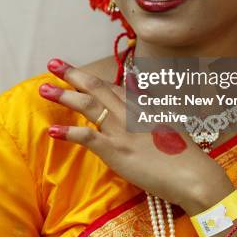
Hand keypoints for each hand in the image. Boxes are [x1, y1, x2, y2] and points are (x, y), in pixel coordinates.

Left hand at [40, 58, 232, 212]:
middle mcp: (130, 112)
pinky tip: (52, 130)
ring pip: (88, 106)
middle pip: (96, 88)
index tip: (75, 71)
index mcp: (142, 106)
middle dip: (73, 74)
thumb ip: (150, 107)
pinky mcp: (116, 150)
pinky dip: (69, 132)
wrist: (192, 173)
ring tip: (44, 88)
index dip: (91, 78)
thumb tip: (137, 90)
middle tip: (53, 63)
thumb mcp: (168, 122)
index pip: (111, 87)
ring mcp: (122, 130)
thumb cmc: (183, 152)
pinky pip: (88, 138)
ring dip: (64, 95)